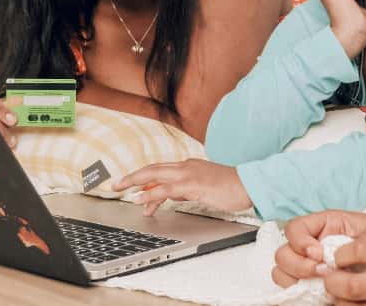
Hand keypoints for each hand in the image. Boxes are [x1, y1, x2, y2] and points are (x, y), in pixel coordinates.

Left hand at [112, 159, 251, 215]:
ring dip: (135, 182)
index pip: (160, 170)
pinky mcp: (192, 184)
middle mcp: (186, 166)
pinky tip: (141, 199)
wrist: (250, 184)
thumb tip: (170, 196)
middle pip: (152, 169)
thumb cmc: (231, 187)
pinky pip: (166, 189)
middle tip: (116, 185)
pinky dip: (151, 193)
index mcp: (189, 166)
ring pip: (154, 175)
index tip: (131, 185)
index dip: (143, 177)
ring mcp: (189, 174)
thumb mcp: (204, 188)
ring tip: (121, 190)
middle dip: (132, 177)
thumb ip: (186, 190)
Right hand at [272, 210, 365, 287]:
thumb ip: (347, 237)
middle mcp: (307, 249)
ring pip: (281, 275)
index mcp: (319, 229)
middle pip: (282, 255)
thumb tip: (328, 255)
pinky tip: (320, 294)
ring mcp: (305, 269)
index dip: (300, 241)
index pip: (293, 229)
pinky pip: (292, 292)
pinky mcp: (309, 287)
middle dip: (299, 265)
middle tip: (322, 271)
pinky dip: (301, 294)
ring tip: (323, 285)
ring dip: (298, 280)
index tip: (318, 253)